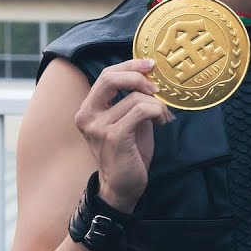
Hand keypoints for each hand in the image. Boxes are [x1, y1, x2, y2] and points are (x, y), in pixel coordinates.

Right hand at [73, 59, 172, 211]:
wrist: (122, 186)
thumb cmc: (128, 153)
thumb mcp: (128, 121)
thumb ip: (132, 100)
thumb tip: (151, 78)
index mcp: (89, 109)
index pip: (106, 75)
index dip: (129, 65)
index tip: (150, 65)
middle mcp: (88, 115)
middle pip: (111, 78)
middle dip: (139, 77)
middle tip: (157, 89)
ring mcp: (98, 127)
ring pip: (135, 98)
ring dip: (157, 104)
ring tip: (163, 116)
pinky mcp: (114, 137)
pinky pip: (141, 111)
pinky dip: (156, 112)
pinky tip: (161, 122)